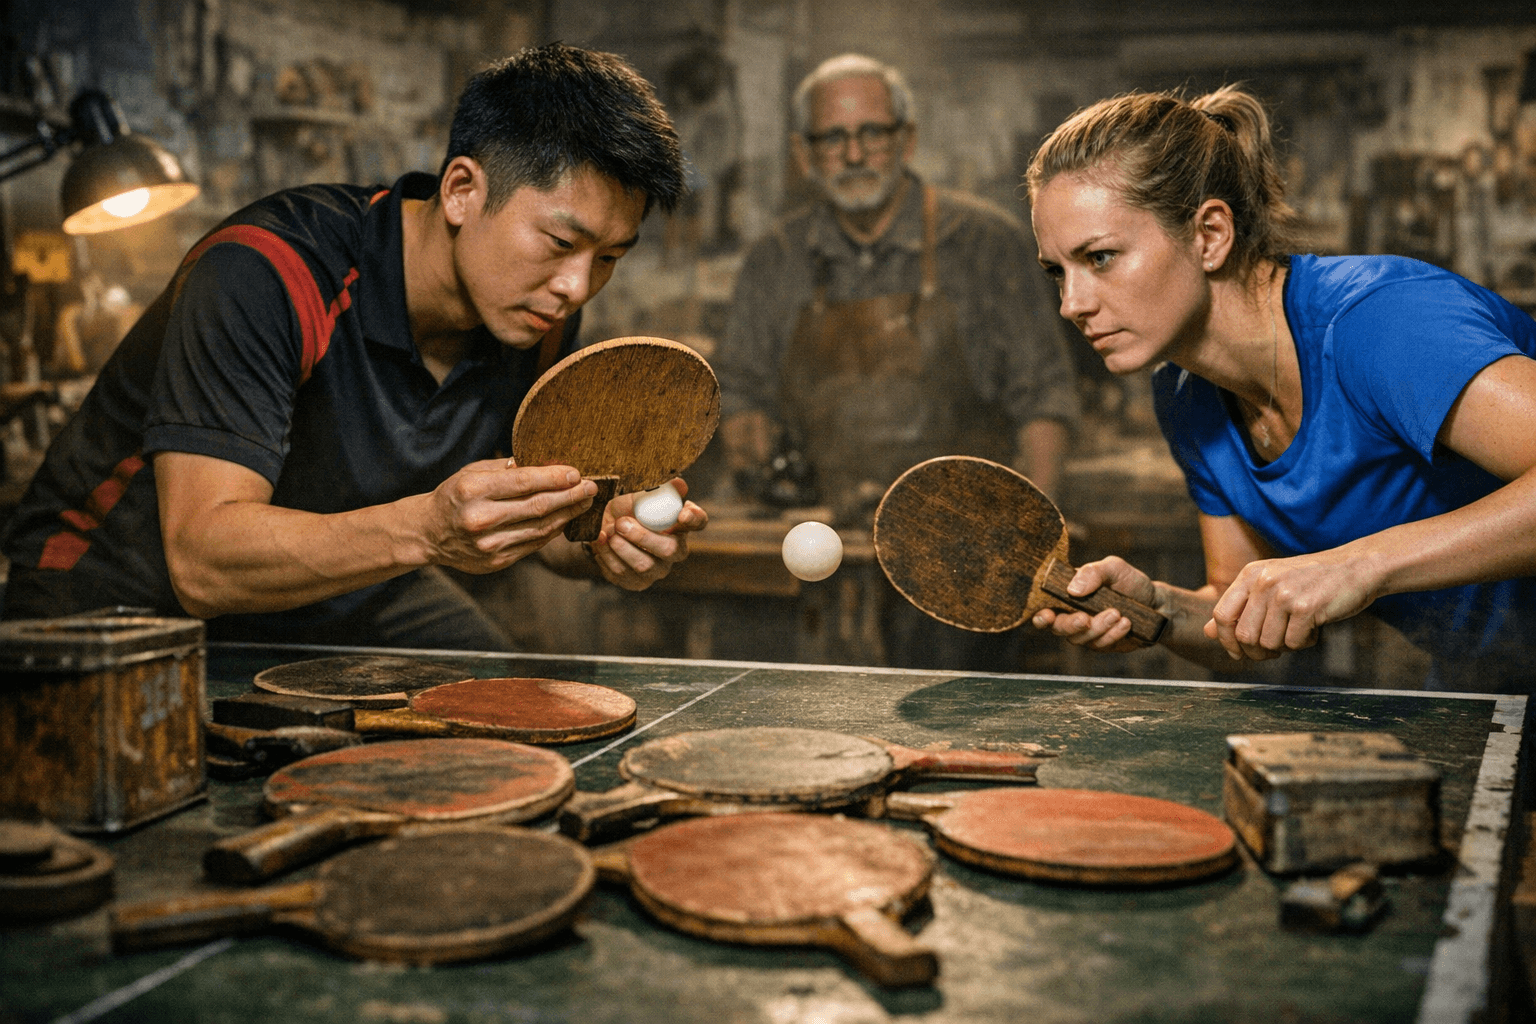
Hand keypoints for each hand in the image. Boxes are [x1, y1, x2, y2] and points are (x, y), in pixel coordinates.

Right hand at [424, 460, 595, 572]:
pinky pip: (534, 544)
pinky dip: (553, 531)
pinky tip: (565, 519)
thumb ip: (506, 469)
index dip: (554, 478)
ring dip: (567, 514)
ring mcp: (489, 544)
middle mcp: (480, 519)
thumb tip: (546, 466)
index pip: (523, 482)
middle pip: (537, 506)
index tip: (576, 473)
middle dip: (570, 496)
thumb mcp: (472, 472)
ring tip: (585, 502)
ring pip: (540, 528)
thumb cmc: (454, 495)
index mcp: (472, 490)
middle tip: (592, 487)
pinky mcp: (497, 562)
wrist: (428, 533)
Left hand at [587, 477, 707, 590]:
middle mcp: (675, 550)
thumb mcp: (640, 495)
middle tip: (620, 523)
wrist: (604, 528)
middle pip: (670, 550)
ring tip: (607, 532)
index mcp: (681, 524)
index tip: (683, 515)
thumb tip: (679, 484)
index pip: (698, 521)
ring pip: (644, 565)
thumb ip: (658, 490)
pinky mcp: (636, 582)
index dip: (694, 519)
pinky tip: (600, 542)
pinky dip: (607, 556)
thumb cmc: (628, 510)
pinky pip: (622, 573)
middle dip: (642, 537)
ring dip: (621, 548)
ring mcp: (657, 569)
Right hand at [1031, 556, 1155, 652]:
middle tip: (1086, 618)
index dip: (1040, 615)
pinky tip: (1126, 623)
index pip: (1044, 607)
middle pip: (1058, 628)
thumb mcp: (1113, 568)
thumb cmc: (1129, 582)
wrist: (1157, 603)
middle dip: (1071, 625)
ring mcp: (1087, 632)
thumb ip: (1092, 572)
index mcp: (1068, 595)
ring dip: (1098, 628)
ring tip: (1117, 613)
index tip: (1046, 615)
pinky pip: (1100, 645)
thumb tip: (1072, 589)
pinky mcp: (1102, 645)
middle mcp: (1072, 615)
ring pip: (1080, 639)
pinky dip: (1112, 634)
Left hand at [1205, 548, 1379, 659]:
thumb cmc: (1313, 580)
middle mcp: (1263, 581)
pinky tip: (1315, 627)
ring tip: (1299, 630)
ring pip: (1268, 643)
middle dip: (1257, 651)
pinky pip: (1293, 643)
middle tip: (1275, 649)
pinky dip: (1304, 643)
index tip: (1238, 652)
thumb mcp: (1271, 585)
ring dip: (1285, 646)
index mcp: (1250, 574)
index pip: (1221, 615)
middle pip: (1243, 635)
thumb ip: (1241, 607)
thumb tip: (1208, 631)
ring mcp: (1284, 593)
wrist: (1358, 567)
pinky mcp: (1305, 607)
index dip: (1226, 640)